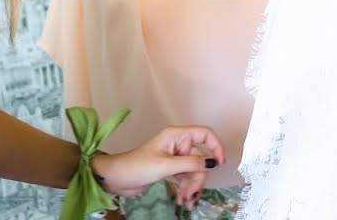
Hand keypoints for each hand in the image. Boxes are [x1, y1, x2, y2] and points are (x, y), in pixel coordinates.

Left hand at [89, 125, 223, 209]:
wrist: (117, 178)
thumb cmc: (137, 166)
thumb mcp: (166, 165)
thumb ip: (190, 163)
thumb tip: (212, 163)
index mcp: (177, 135)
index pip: (204, 134)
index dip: (215, 147)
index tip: (219, 164)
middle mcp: (178, 144)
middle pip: (200, 159)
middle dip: (198, 178)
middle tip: (191, 195)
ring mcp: (175, 157)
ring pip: (194, 171)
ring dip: (192, 187)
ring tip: (185, 201)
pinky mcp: (171, 168)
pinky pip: (186, 177)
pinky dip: (187, 188)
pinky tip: (183, 200)